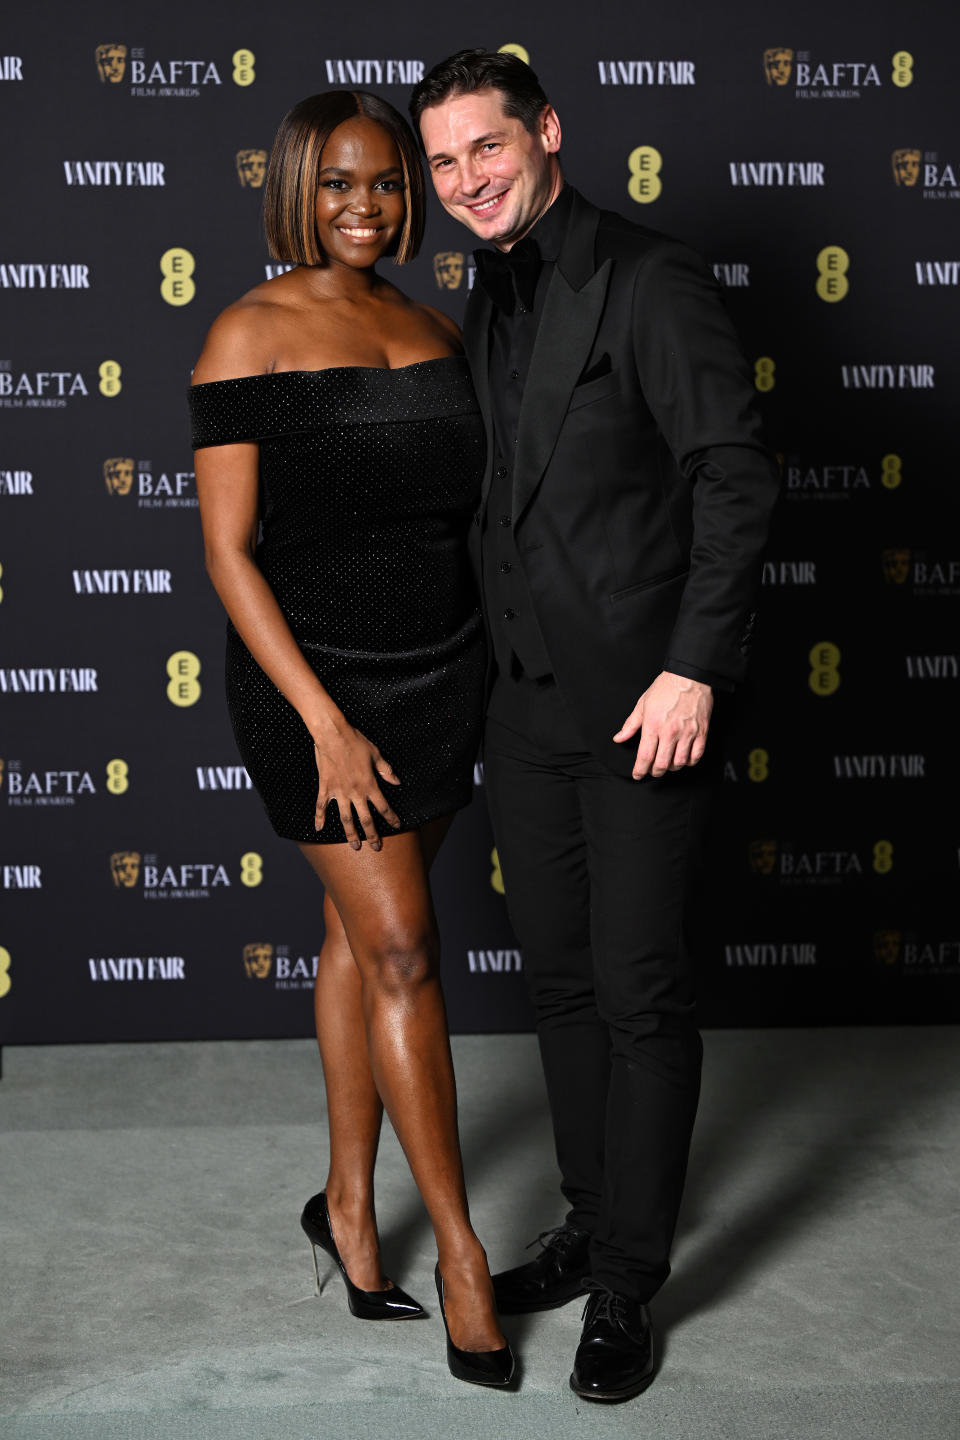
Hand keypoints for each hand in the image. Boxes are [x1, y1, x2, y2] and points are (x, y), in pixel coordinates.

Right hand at [311, 718, 401, 850]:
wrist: (333, 735)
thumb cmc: (355, 742)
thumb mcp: (376, 754)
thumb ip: (387, 771)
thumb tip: (397, 782)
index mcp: (370, 784)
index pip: (383, 806)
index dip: (391, 817)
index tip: (396, 826)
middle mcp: (355, 792)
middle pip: (365, 819)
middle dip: (372, 835)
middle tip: (376, 847)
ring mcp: (339, 792)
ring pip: (346, 818)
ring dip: (350, 834)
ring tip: (355, 845)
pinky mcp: (325, 787)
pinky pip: (321, 806)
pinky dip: (319, 818)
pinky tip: (318, 829)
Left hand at [613, 671, 712, 778]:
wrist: (690, 676)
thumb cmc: (665, 688)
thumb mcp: (642, 704)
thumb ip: (631, 724)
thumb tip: (619, 738)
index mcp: (653, 725)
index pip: (645, 756)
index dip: (640, 770)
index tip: (638, 774)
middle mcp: (670, 732)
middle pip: (662, 764)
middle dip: (655, 771)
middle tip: (652, 771)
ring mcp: (687, 733)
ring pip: (679, 762)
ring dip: (671, 768)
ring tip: (667, 764)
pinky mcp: (701, 732)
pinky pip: (696, 755)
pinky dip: (689, 762)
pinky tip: (683, 759)